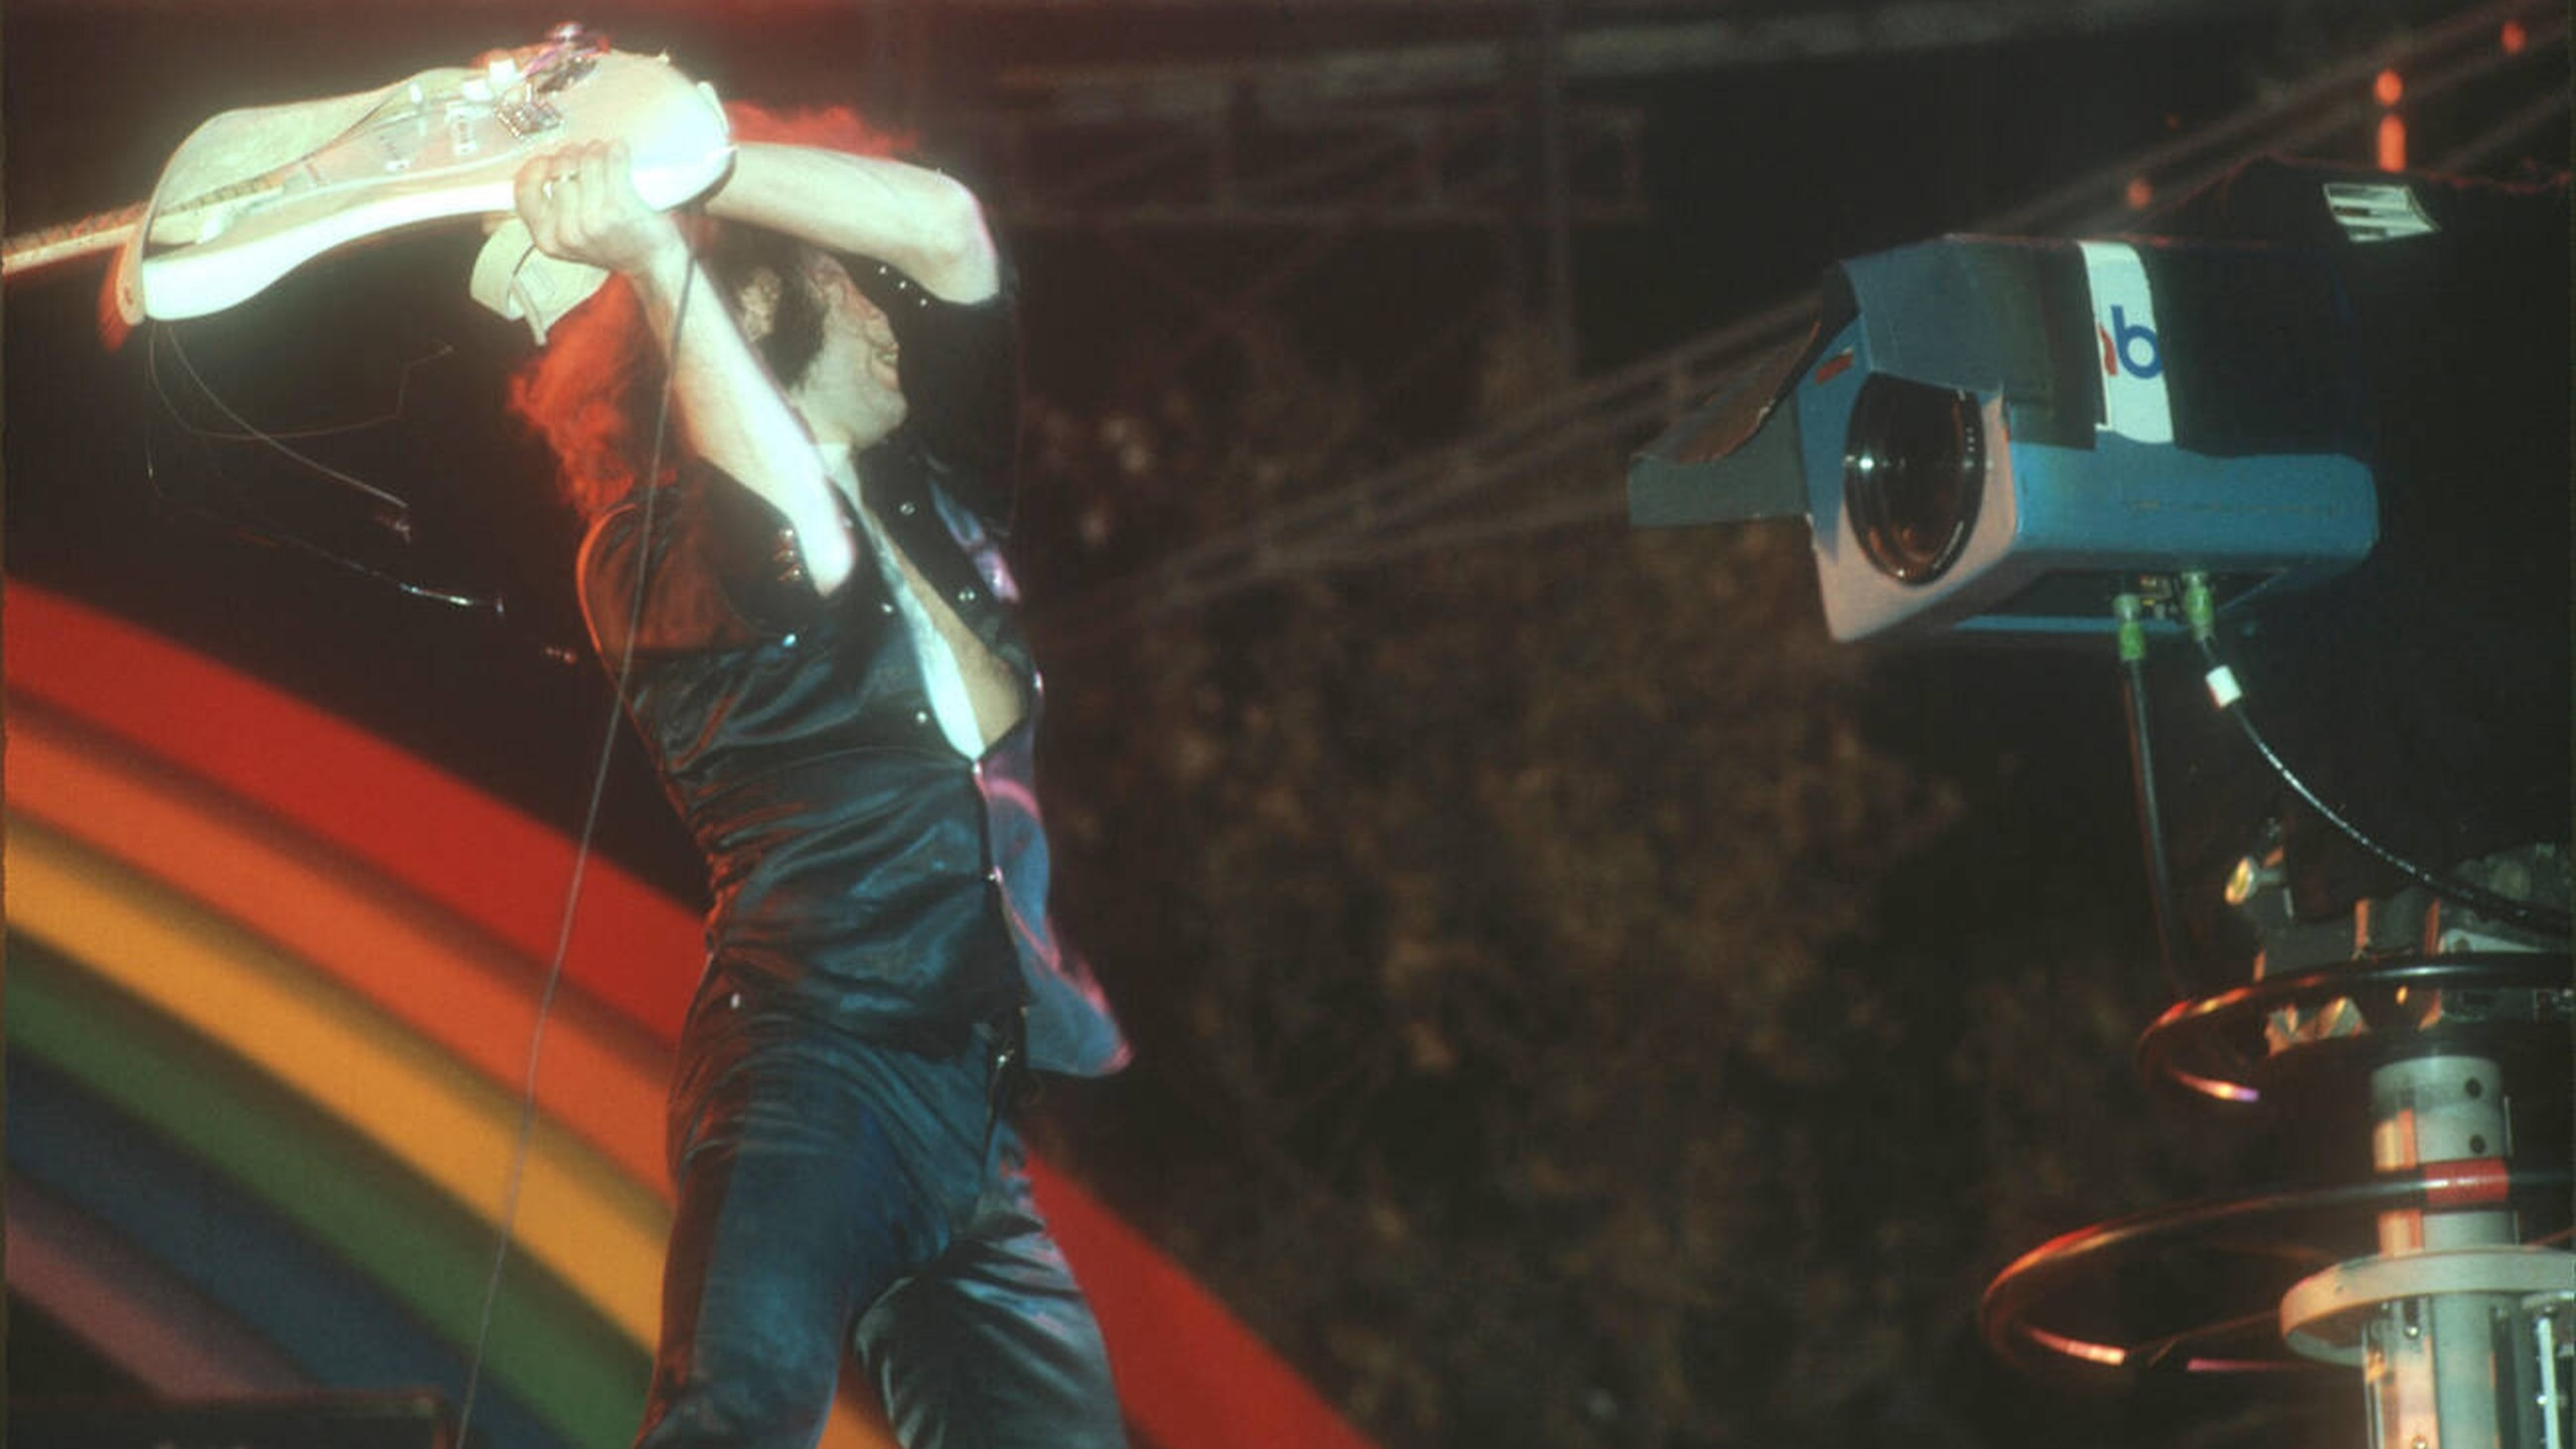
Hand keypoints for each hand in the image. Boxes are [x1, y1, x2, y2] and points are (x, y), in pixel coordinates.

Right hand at [513, 140, 686, 278]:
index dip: (535, 167)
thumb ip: (553, 209)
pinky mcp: (619, 208)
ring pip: (585, 161)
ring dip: (597, 151)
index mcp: (548, 239)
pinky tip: (620, 152)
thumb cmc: (617, 245)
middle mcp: (568, 232)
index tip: (548, 160)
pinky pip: (612, 161)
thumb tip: (544, 167)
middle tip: (587, 157)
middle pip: (559, 169)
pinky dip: (617, 151)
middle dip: (573, 155)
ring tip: (606, 156)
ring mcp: (593, 221)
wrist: (654, 263)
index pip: (524, 191)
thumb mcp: (572, 237)